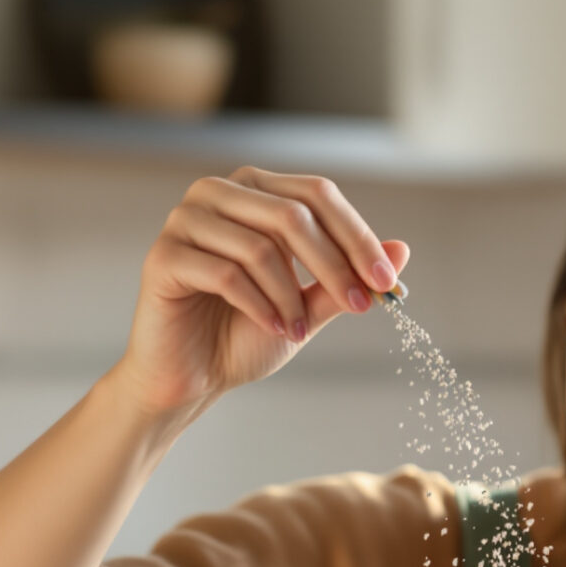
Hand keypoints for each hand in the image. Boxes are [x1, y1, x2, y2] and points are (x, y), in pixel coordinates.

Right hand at [117, 167, 409, 414]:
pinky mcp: (164, 257)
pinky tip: (273, 328)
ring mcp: (185, 220)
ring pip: (261, 247)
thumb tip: (401, 251)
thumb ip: (347, 277)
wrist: (190, 376)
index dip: (358, 236)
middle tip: (359, 306)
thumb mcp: (308, 306)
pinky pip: (226, 274)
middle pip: (293, 214)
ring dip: (292, 298)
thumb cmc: (245, 334)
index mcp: (254, 190)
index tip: (388, 282)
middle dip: (335, 265)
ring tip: (298, 330)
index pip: (317, 194)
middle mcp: (218, 192)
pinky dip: (260, 307)